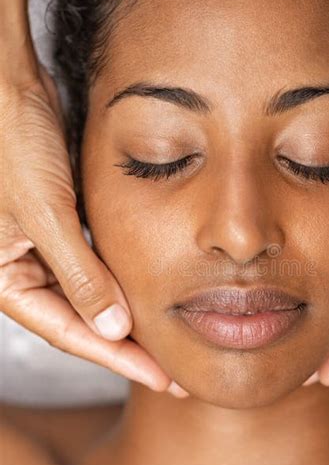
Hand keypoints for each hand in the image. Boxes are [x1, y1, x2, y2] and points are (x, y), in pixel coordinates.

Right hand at [0, 65, 188, 397]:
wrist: (8, 87)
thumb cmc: (13, 141)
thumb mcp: (45, 212)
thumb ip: (79, 274)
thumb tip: (112, 330)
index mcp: (6, 280)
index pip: (71, 333)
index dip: (119, 359)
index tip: (163, 377)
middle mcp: (21, 271)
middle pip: (83, 323)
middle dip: (128, 349)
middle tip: (176, 373)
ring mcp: (40, 251)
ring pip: (92, 298)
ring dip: (128, 319)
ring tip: (170, 342)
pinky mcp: (59, 228)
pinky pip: (94, 268)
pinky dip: (121, 283)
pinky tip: (151, 295)